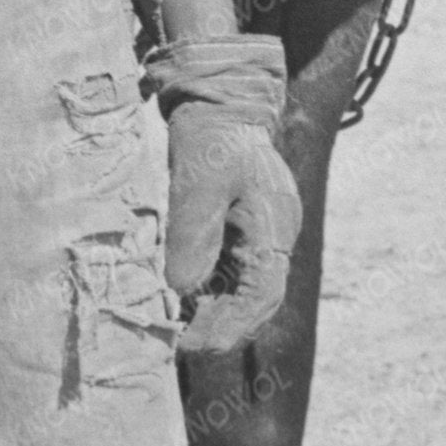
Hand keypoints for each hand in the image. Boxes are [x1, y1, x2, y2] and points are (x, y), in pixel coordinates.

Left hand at [165, 108, 302, 356]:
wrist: (220, 101)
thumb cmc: (210, 137)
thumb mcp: (197, 182)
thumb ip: (193, 236)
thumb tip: (182, 290)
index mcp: (274, 227)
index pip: (262, 296)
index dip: (230, 327)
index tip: (192, 345)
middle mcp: (274, 236)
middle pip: (254, 301)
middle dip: (218, 326)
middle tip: (175, 342)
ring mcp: (260, 234)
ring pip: (240, 289)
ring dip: (210, 310)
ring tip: (171, 323)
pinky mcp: (242, 229)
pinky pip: (229, 270)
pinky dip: (205, 288)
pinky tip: (176, 295)